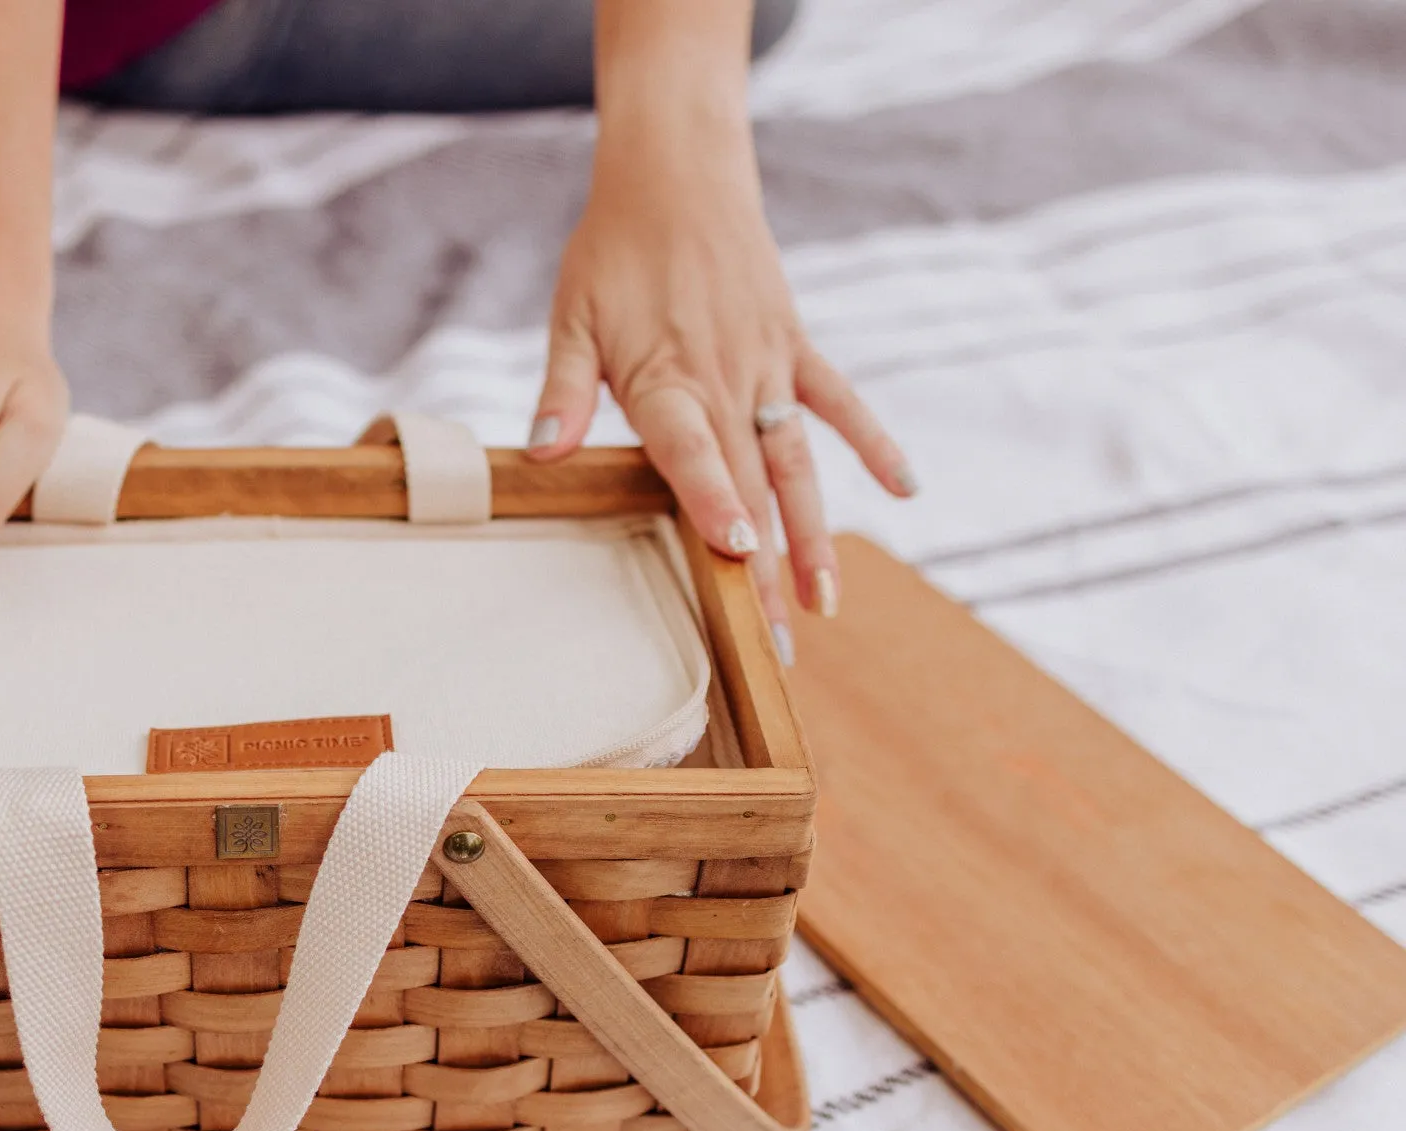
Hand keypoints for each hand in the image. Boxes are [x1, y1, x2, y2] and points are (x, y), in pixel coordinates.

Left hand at [527, 98, 913, 662]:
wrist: (676, 175)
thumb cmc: (612, 253)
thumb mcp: (571, 317)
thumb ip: (562, 392)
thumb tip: (540, 454)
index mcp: (665, 377)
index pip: (692, 450)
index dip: (713, 499)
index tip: (740, 549)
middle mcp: (724, 379)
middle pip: (748, 484)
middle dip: (765, 566)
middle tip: (776, 640)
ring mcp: (768, 366)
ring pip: (798, 462)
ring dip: (816, 534)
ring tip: (827, 600)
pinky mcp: (795, 348)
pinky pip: (840, 401)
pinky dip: (873, 441)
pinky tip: (904, 489)